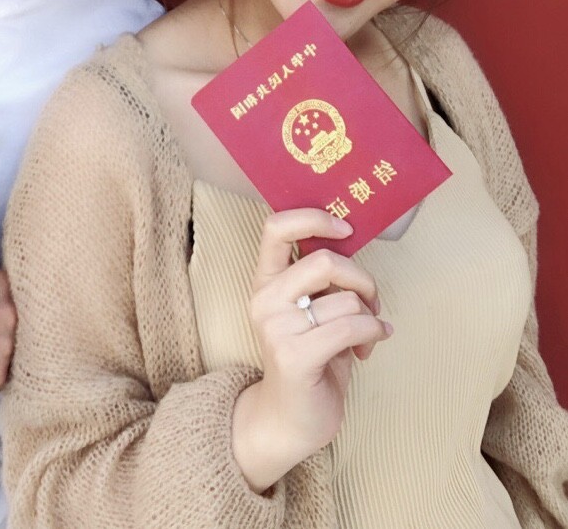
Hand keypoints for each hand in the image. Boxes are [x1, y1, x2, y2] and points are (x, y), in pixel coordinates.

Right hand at [232, 209, 391, 491]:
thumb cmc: (309, 360)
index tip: (345, 229)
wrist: (290, 420)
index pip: (276, 227)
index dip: (313, 218)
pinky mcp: (295, 356)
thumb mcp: (311, 311)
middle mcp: (265, 299)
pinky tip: (371, 345)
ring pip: (345, 299)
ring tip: (367, 334)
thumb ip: (323, 281)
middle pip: (325, 261)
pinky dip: (373, 333)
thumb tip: (353, 247)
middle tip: (371, 301)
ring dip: (371, 316)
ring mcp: (276, 328)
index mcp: (266, 281)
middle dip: (362, 279)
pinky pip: (350, 327)